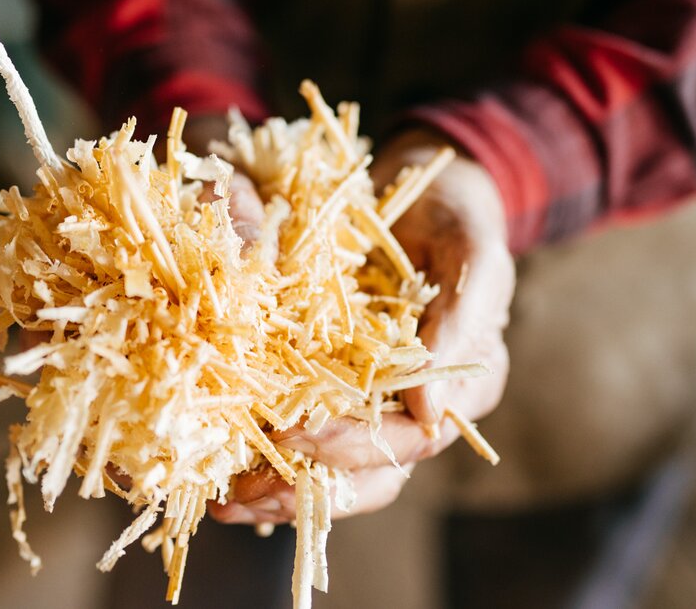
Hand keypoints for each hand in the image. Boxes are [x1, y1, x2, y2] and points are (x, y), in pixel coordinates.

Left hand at [210, 128, 513, 524]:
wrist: (425, 193)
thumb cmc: (457, 217)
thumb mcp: (472, 248)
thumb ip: (463, 317)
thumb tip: (428, 410)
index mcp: (461, 384)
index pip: (412, 439)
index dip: (353, 444)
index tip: (294, 434)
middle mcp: (419, 407)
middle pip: (370, 471)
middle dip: (305, 484)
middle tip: (245, 488)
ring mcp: (375, 402)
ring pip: (338, 472)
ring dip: (282, 489)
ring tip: (226, 501)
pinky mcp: (336, 391)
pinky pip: (307, 441)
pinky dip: (270, 463)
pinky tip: (223, 479)